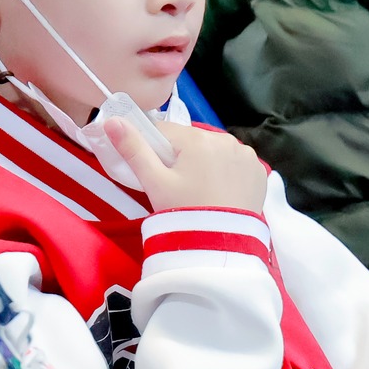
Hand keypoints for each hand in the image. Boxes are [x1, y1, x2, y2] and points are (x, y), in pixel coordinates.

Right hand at [108, 119, 268, 211]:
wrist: (221, 247)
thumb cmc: (184, 212)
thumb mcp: (154, 182)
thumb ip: (133, 149)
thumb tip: (111, 120)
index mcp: (197, 138)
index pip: (164, 131)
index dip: (154, 149)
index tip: (156, 173)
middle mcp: (224, 138)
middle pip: (190, 141)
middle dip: (181, 158)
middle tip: (177, 188)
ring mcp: (245, 154)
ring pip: (213, 150)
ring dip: (204, 163)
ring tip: (199, 192)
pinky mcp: (258, 170)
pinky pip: (234, 163)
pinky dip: (226, 172)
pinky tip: (219, 193)